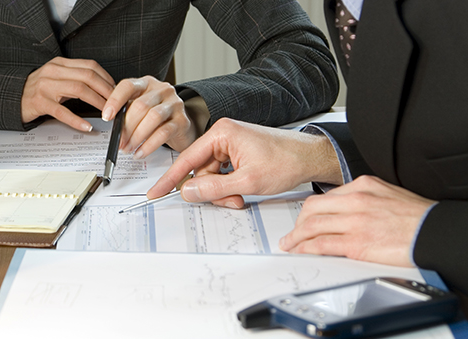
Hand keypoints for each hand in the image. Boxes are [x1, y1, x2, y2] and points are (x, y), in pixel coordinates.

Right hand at [22, 57, 115, 130]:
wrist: (13, 98)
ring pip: (79, 90)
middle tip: (117, 103)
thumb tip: (105, 88)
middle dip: (107, 90)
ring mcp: (45, 86)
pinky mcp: (39, 102)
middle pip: (88, 76)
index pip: (90, 66)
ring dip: (97, 102)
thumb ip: (77, 78)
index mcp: (60, 64)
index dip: (107, 78)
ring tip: (107, 113)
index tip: (117, 90)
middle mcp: (53, 71)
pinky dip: (77, 120)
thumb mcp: (58, 77)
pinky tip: (87, 126)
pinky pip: (62, 112)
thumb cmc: (39, 90)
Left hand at [101, 76, 198, 157]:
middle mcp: (162, 90)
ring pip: (152, 118)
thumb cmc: (158, 117)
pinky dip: (149, 145)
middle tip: (119, 142)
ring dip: (136, 137)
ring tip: (129, 148)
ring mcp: (174, 104)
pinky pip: (163, 133)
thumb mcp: (141, 109)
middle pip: (140, 106)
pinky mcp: (182, 121)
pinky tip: (140, 152)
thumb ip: (127, 111)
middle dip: (126, 127)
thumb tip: (111, 123)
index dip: (115, 100)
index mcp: (147, 83)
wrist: (182, 126)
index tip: (107, 116)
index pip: (128, 86)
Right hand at [148, 118, 341, 208]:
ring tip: (242, 195)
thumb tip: (189, 192)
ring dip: (224, 191)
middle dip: (213, 191)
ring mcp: (231, 146)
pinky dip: (230, 187)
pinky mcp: (238, 154)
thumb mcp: (247, 180)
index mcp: (222, 133)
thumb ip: (214, 188)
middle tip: (231, 200)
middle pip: (201, 171)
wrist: (310, 158)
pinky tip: (243, 190)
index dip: (170, 178)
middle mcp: (224, 136)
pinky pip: (223, 175)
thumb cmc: (286, 160)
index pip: (188, 159)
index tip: (156, 192)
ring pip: (212, 177)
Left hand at [279, 175, 435, 266]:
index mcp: (363, 185)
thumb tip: (344, 207)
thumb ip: (363, 197)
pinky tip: (301, 251)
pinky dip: (306, 248)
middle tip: (291, 232)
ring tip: (289, 244)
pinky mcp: (357, 243)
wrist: (434, 231)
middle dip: (297, 222)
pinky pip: (322, 244)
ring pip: (312, 226)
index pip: (326, 196)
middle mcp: (356, 200)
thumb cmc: (416, 216)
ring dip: (295, 237)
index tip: (304, 219)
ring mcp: (355, 221)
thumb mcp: (387, 193)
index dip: (309, 210)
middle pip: (312, 208)